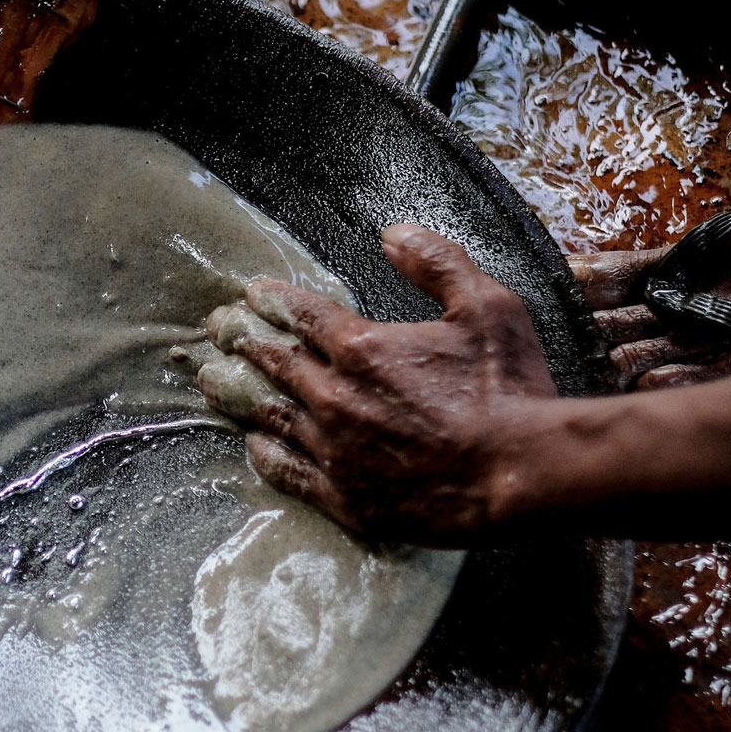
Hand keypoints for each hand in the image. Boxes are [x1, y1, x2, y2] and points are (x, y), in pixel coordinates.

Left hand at [200, 224, 559, 545]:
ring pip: (268, 416)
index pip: (302, 315)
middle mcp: (335, 397)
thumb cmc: (510, 389)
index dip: (273, 301)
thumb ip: (438, 264)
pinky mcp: (344, 498)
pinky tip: (252, 444)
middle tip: (216, 330)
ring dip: (237, 394)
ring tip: (209, 382)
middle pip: (273, 363)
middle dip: (241, 341)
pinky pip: (287, 473)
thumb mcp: (487, 307)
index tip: (251, 294)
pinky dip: (265, 454)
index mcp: (363, 348)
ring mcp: (334, 451)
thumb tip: (393, 234)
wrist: (521, 474)